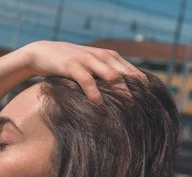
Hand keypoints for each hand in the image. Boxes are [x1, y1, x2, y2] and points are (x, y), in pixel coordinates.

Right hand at [20, 40, 147, 103]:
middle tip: (143, 108)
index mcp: (107, 56)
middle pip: (125, 73)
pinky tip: (100, 106)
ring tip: (128, 108)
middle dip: (136, 90)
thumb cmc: (67, 64)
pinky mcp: (72, 66)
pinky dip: (95, 94)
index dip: (141, 85)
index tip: (149, 101)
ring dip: (120, 92)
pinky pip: (87, 81)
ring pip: (111, 75)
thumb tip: (119, 94)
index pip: (131, 70)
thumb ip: (102, 74)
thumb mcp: (88, 66)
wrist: (41, 52)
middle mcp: (100, 56)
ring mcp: (87, 59)